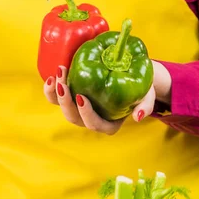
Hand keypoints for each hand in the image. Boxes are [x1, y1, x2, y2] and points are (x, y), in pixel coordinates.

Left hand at [43, 61, 170, 134]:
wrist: (131, 74)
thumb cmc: (141, 88)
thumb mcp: (147, 95)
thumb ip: (144, 106)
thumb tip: (137, 117)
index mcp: (107, 124)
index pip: (94, 124)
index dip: (86, 114)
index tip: (82, 97)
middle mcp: (90, 119)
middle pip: (73, 117)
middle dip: (65, 101)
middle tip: (63, 84)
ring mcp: (78, 109)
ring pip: (62, 107)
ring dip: (56, 93)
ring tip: (58, 75)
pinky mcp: (71, 97)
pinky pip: (56, 98)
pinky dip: (51, 90)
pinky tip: (51, 77)